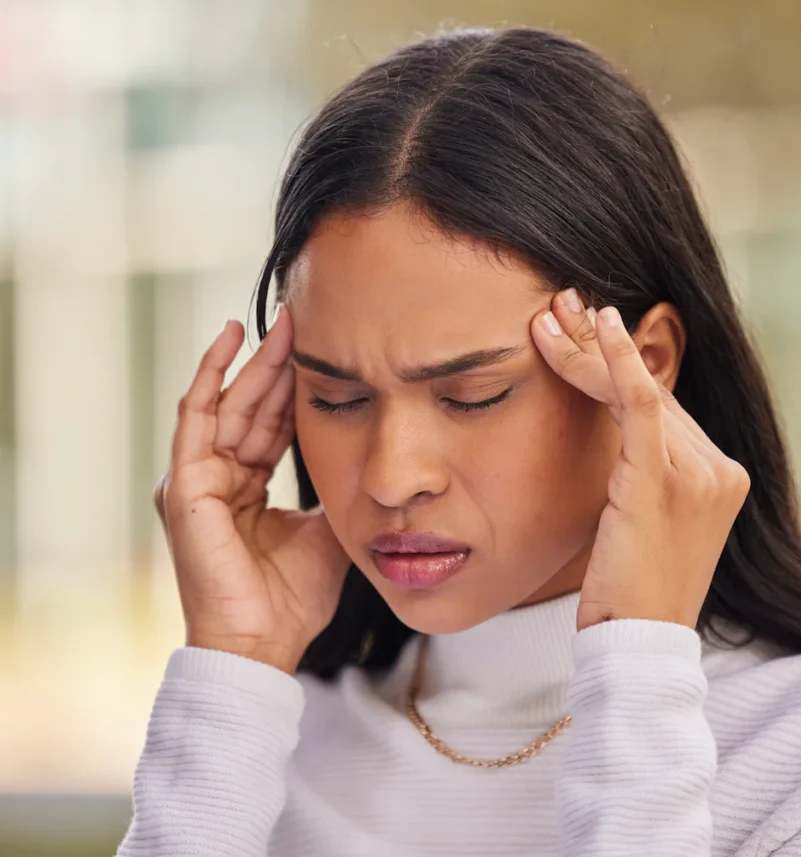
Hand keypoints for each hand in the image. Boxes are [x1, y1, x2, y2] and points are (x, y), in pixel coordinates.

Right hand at [154, 306, 349, 673]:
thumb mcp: (326, 530)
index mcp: (246, 490)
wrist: (264, 641)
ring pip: (227, 403)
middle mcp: (217, 478)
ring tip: (280, 321)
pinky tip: (230, 339)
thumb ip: (334, 493)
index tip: (321, 351)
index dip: (293, 389)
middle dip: (276, 363)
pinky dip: (210, 374)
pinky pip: (196, 416)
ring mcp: (196, 479)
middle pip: (249, 407)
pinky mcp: (185, 483)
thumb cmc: (292, 597)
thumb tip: (364, 463)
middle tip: (301, 319)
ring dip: (253, 361)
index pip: (270, 426)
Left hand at [531, 290, 749, 631]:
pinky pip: (643, 403)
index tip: (582, 332)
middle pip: (652, 391)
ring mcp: (700, 472)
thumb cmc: (629, 592)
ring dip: (588, 350)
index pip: (664, 408)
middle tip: (561, 303)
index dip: (619, 367)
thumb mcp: (641, 523)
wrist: (638, 644)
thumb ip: (640, 474)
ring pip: (640, 391)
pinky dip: (616, 361)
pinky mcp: (667, 479)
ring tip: (550, 313)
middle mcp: (719, 468)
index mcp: (718, 478)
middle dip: (599, 346)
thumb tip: (606, 432)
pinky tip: (595, 325)